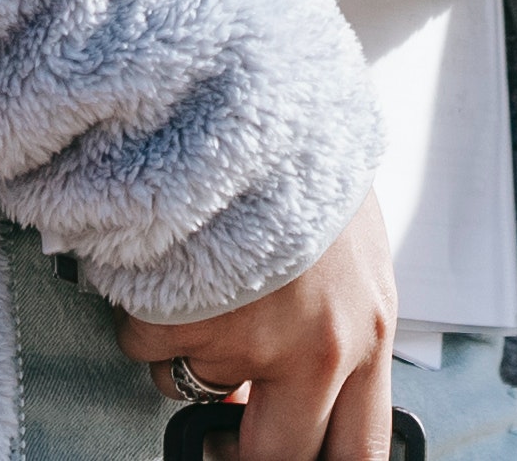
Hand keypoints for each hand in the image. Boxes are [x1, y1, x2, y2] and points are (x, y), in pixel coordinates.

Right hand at [118, 191, 394, 460]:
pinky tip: (174, 256)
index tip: (277, 460)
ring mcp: (250, 337)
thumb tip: (266, 400)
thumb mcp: (352, 253)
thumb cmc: (308, 164)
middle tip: (218, 430)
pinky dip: (147, 309)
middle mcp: (320, 349)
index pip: (359, 452)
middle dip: (235, 447)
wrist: (262, 93)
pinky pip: (147, 345)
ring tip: (206, 276)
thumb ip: (332, 331)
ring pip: (192, 388)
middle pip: (273, 458)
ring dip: (186, 351)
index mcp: (368, 333)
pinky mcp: (186, 315)